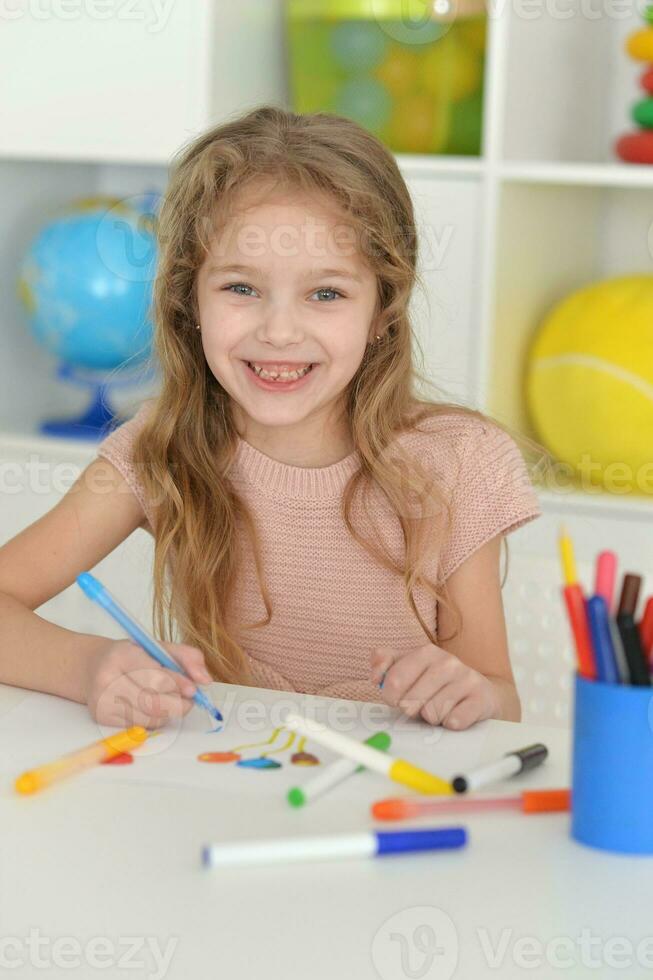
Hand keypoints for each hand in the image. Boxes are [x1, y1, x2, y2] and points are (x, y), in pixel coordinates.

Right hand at [84, 640, 212, 728]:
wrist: (93, 666)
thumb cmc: (132, 657)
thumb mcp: (159, 647)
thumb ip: (187, 657)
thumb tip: (205, 680)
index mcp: (123, 654)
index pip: (154, 675)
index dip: (177, 684)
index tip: (193, 689)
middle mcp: (107, 678)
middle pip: (151, 702)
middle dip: (177, 704)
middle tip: (188, 700)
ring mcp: (102, 700)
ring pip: (149, 718)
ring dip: (168, 712)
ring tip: (169, 699)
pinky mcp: (102, 718)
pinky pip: (140, 726)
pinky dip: (154, 719)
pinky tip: (151, 706)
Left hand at [370, 643, 499, 729]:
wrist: (479, 692)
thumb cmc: (437, 683)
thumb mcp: (409, 667)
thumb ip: (385, 664)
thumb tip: (375, 676)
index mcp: (426, 652)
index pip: (394, 680)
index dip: (390, 697)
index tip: (397, 700)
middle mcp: (448, 662)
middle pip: (411, 700)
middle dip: (411, 710)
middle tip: (419, 707)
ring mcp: (466, 679)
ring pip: (432, 713)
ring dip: (432, 718)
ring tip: (438, 710)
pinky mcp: (481, 698)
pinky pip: (455, 721)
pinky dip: (450, 723)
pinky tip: (454, 716)